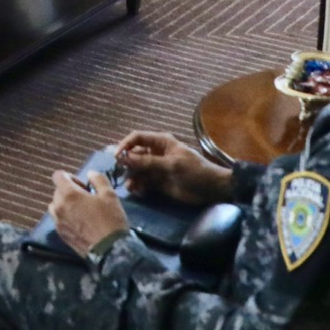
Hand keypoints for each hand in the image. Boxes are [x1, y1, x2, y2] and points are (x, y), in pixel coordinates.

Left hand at [48, 169, 130, 257]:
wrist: (110, 250)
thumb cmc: (110, 219)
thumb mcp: (109, 195)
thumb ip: (98, 179)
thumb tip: (90, 173)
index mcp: (68, 194)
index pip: (58, 176)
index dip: (70, 177)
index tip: (84, 186)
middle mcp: (58, 207)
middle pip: (57, 191)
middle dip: (70, 191)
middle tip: (87, 199)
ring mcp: (58, 222)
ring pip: (56, 206)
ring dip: (66, 205)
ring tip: (82, 211)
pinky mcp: (61, 235)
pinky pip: (59, 220)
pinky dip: (66, 218)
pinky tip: (81, 224)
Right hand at [113, 131, 230, 206]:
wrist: (212, 189)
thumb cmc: (195, 171)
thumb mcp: (172, 164)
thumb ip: (149, 162)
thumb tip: (125, 158)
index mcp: (161, 142)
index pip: (137, 138)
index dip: (125, 145)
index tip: (117, 157)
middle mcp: (155, 153)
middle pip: (134, 154)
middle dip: (126, 163)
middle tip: (118, 174)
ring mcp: (156, 168)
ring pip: (136, 170)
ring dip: (131, 177)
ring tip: (131, 186)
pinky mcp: (158, 182)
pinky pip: (142, 182)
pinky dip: (138, 186)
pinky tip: (138, 191)